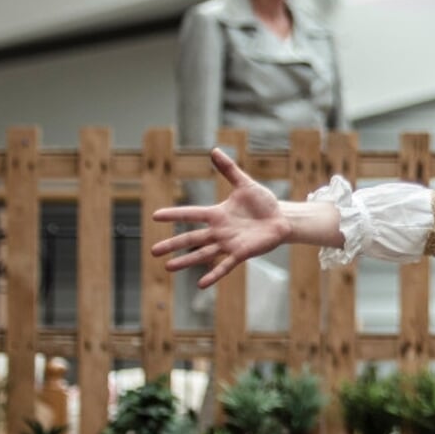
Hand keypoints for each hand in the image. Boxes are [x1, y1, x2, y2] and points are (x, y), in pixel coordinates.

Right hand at [150, 148, 289, 288]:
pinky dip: (214, 274)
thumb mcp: (245, 184)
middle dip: (172, 244)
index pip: (191, 214)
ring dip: (186, 260)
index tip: (155, 216)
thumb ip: (229, 169)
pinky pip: (225, 265)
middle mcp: (219, 231)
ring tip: (168, 267)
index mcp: (217, 214)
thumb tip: (214, 150)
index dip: (174, 214)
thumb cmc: (263, 203)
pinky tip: (201, 283)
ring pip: (203, 253)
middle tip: (153, 251)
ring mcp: (229, 243)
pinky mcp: (241, 253)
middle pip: (191, 237)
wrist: (281, 219)